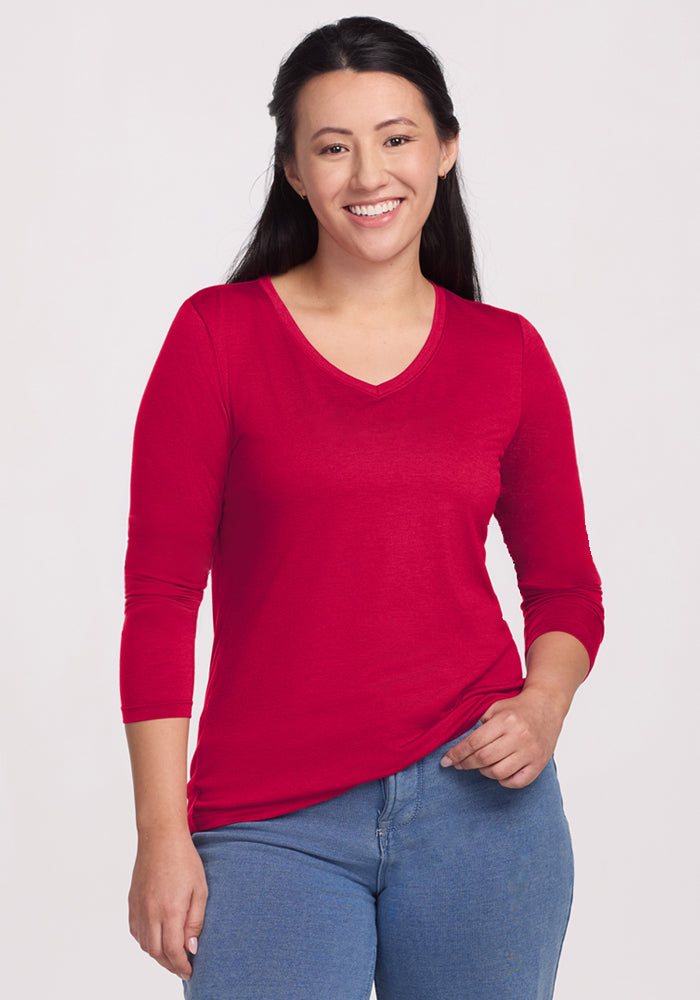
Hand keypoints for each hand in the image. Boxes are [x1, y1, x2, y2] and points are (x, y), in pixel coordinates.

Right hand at [128, 828, 208, 980]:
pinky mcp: (132, 902)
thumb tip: (192, 948)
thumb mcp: (201, 889)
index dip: (182, 966)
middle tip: (182, 967)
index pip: (173, 951)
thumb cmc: (185, 860)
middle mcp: (151, 913)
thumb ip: (196, 921)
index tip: (190, 971)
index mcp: (170, 910)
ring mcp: (139, 908)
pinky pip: (136, 931)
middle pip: (157, 953)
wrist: (160, 838)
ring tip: (172, 955)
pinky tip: (158, 938)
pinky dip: (146, 941)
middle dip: (170, 965)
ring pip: (145, 944)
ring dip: (158, 955)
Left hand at [440, 688, 564, 788]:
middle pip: (484, 759)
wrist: (546, 706)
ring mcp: (531, 752)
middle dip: (466, 763)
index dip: (457, 753)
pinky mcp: (539, 764)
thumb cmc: (516, 708)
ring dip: (484, 772)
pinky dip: (504, 780)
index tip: (445, 761)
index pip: (474, 742)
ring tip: (481, 765)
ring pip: (498, 772)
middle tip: (459, 764)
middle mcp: (519, 736)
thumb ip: (477, 722)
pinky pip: (517, 782)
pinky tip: (499, 772)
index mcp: (506, 720)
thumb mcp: (494, 707)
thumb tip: (455, 743)